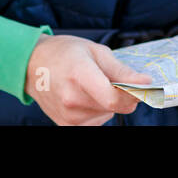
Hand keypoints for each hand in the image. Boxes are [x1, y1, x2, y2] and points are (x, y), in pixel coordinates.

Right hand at [24, 35, 152, 125]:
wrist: (32, 65)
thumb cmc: (64, 53)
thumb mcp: (95, 51)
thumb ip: (121, 70)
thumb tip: (145, 82)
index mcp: (79, 75)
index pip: (114, 99)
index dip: (133, 94)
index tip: (144, 85)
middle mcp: (72, 100)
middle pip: (114, 107)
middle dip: (122, 95)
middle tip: (109, 77)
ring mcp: (68, 116)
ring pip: (107, 115)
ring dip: (108, 103)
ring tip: (90, 85)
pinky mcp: (66, 126)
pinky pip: (96, 122)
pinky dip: (98, 110)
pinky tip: (85, 96)